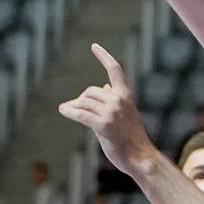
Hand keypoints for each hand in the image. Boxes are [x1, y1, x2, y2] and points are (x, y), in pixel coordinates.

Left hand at [58, 44, 155, 175]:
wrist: (140, 157)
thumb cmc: (132, 137)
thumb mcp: (126, 113)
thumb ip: (115, 99)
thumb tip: (105, 86)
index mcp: (126, 95)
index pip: (115, 69)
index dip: (104, 56)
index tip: (94, 46)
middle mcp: (119, 100)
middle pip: (90, 91)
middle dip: (81, 99)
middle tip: (74, 108)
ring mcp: (112, 112)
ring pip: (84, 102)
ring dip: (73, 106)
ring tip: (66, 110)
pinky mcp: (103, 125)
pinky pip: (81, 114)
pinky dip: (70, 111)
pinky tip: (62, 110)